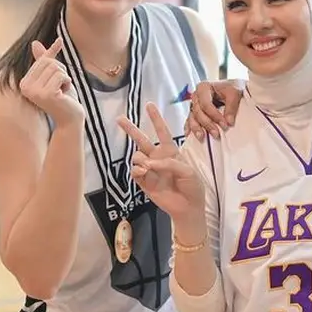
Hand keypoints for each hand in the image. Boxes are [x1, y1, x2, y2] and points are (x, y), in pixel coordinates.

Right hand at [19, 39, 83, 126]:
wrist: (70, 117)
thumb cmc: (63, 96)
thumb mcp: (53, 75)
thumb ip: (43, 59)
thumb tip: (34, 42)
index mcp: (24, 82)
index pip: (43, 60)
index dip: (56, 61)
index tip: (60, 51)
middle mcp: (25, 87)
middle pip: (50, 62)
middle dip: (62, 72)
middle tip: (61, 86)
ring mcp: (34, 91)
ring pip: (57, 68)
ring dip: (65, 78)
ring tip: (62, 91)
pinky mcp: (46, 94)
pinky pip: (62, 76)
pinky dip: (67, 83)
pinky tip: (64, 94)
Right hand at [120, 102, 204, 223]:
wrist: (188, 206)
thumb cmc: (192, 186)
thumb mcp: (187, 170)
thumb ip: (169, 163)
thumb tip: (149, 163)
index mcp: (171, 151)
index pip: (162, 131)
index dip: (156, 118)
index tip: (149, 105)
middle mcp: (158, 158)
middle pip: (141, 140)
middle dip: (131, 129)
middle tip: (119, 118)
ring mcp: (149, 170)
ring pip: (136, 156)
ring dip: (140, 158)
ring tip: (148, 166)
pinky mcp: (144, 182)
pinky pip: (135, 172)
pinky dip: (138, 170)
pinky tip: (144, 172)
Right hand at [185, 80, 243, 140]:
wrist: (231, 88)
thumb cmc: (231, 88)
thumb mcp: (234, 93)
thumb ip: (231, 107)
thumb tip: (229, 122)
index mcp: (204, 88)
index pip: (206, 104)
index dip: (214, 116)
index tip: (225, 125)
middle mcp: (196, 96)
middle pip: (198, 112)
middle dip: (207, 124)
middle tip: (216, 134)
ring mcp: (194, 104)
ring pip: (192, 118)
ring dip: (197, 128)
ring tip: (202, 138)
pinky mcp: (194, 112)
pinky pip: (189, 121)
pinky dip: (189, 128)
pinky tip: (189, 135)